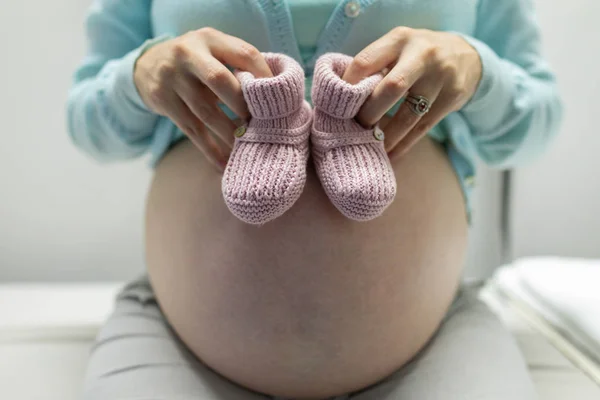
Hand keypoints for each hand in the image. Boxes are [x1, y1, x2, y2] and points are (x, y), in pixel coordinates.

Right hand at [134, 28, 271, 170]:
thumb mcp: (213, 51)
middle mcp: (188, 54)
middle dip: (243, 106)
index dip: (264, 76)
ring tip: (248, 149)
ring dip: (230, 134)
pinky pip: (191, 131)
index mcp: (210, 38)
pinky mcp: (162, 101)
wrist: (147, 66)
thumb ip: (238, 65)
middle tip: (261, 125)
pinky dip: (210, 151)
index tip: (278, 99)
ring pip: (205, 112)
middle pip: (220, 81)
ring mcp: (172, 78)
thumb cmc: (196, 63)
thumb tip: (278, 95)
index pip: (244, 54)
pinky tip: (224, 165)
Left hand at [343, 27, 481, 159]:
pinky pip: (422, 127)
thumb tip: (340, 98)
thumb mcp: (397, 49)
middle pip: (391, 88)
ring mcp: (440, 77)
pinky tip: (390, 154)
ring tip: (371, 147)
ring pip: (408, 114)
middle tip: (357, 127)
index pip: (365, 62)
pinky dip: (404, 144)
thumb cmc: (416, 56)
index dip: (348, 86)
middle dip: (369, 113)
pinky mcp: (452, 98)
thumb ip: (374, 67)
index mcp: (399, 39)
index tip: (338, 105)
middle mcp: (422, 55)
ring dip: (387, 136)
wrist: (466, 56)